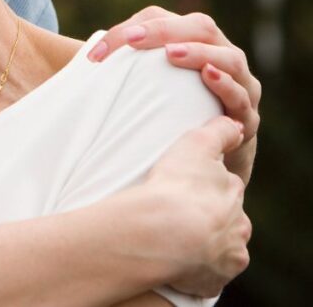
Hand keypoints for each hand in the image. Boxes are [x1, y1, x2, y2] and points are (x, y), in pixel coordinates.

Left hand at [88, 6, 260, 182]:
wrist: (203, 165)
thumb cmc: (162, 120)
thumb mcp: (134, 95)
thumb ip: (110, 79)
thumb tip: (58, 78)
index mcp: (187, 41)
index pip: (158, 19)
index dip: (127, 31)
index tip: (93, 56)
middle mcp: (217, 55)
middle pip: (198, 26)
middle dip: (163, 30)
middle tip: (132, 39)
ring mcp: (238, 83)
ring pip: (227, 55)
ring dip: (198, 52)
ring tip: (171, 54)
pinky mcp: (246, 116)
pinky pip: (241, 95)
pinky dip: (226, 83)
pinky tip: (208, 78)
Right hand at [142, 116, 250, 296]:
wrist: (166, 231)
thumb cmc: (176, 185)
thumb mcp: (196, 144)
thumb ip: (219, 131)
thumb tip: (238, 124)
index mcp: (232, 193)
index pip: (224, 188)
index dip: (204, 187)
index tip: (185, 188)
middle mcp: (237, 224)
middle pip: (224, 219)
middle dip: (207, 216)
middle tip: (176, 213)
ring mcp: (227, 253)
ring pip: (218, 246)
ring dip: (203, 243)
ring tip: (173, 238)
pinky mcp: (215, 278)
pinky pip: (208, 274)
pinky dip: (197, 269)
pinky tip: (177, 261)